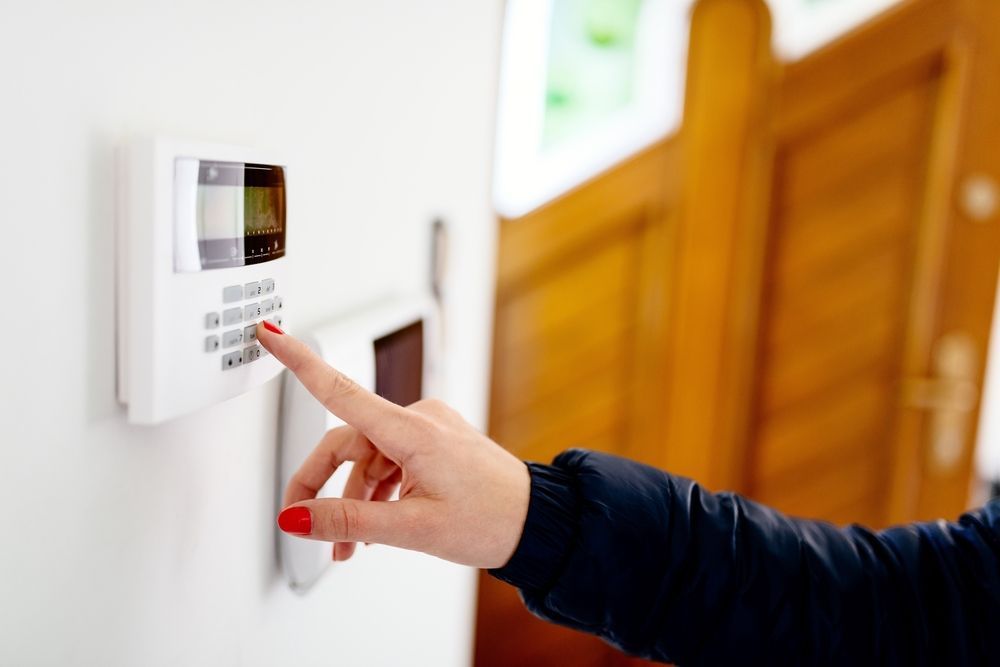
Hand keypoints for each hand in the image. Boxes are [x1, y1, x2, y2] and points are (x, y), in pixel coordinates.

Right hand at [256, 321, 530, 567]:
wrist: (537, 523)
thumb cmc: (490, 519)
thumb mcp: (412, 528)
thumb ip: (348, 520)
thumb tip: (298, 518)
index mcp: (411, 430)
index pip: (339, 389)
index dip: (298, 361)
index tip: (271, 335)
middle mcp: (419, 420)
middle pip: (346, 441)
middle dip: (321, 486)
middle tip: (304, 524)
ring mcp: (429, 430)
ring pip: (369, 459)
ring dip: (353, 500)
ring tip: (350, 546)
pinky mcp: (437, 443)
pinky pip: (391, 462)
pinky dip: (377, 493)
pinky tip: (375, 527)